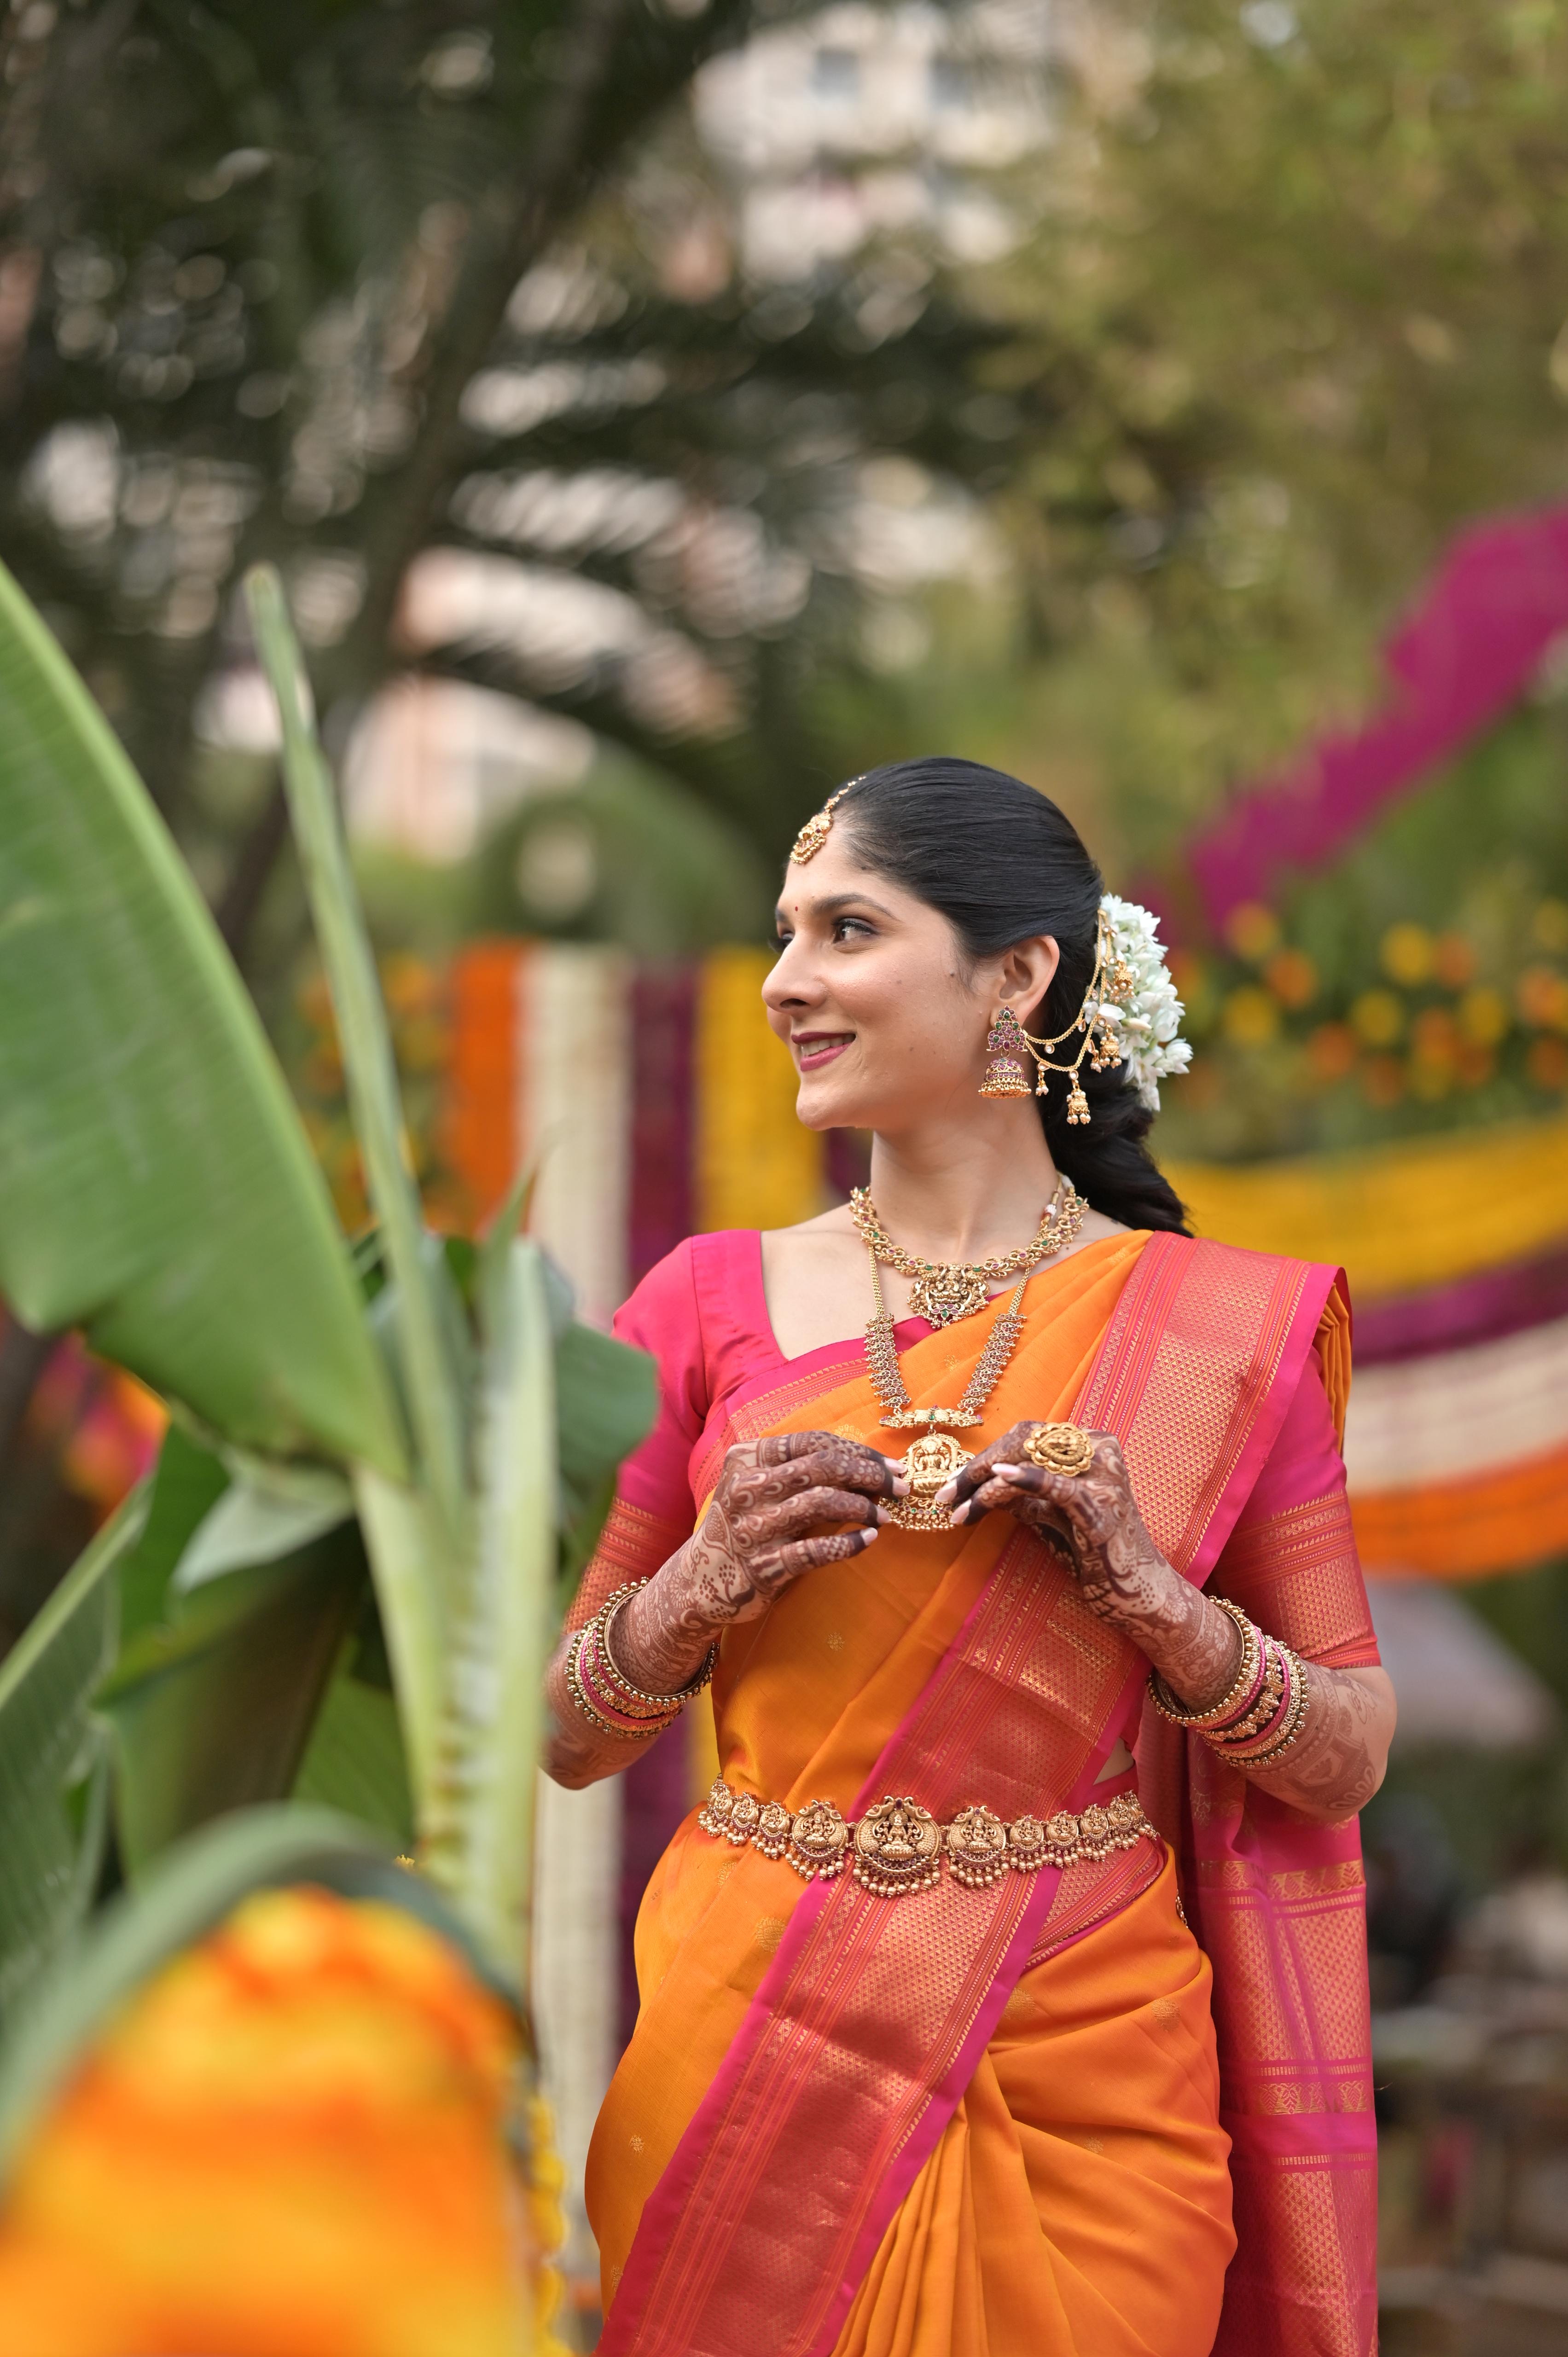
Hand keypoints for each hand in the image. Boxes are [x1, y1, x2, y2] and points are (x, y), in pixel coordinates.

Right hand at [544, 1430, 904, 1788]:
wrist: (700, 1581)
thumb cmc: (743, 1526)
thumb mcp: (758, 1486)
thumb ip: (799, 1470)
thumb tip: (867, 1464)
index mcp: (747, 1458)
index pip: (813, 1442)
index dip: (859, 1450)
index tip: (892, 1466)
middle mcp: (746, 1488)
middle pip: (822, 1467)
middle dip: (869, 1475)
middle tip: (900, 1488)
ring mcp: (753, 1528)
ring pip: (821, 1503)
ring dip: (863, 1508)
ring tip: (886, 1516)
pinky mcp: (762, 1566)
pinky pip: (815, 1550)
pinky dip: (849, 1544)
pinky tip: (868, 1540)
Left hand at [935, 1422, 1178, 1630]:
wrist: (1139, 1594)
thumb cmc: (1094, 1554)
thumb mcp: (1051, 1515)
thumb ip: (1022, 1494)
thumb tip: (977, 1481)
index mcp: (1091, 1444)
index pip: (1027, 1435)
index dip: (985, 1454)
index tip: (952, 1483)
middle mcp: (1100, 1451)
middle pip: (1026, 1440)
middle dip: (979, 1467)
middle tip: (945, 1495)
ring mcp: (1105, 1478)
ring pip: (1033, 1461)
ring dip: (987, 1485)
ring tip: (957, 1508)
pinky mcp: (1103, 1509)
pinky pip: (1058, 1487)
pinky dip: (1026, 1480)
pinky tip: (999, 1478)